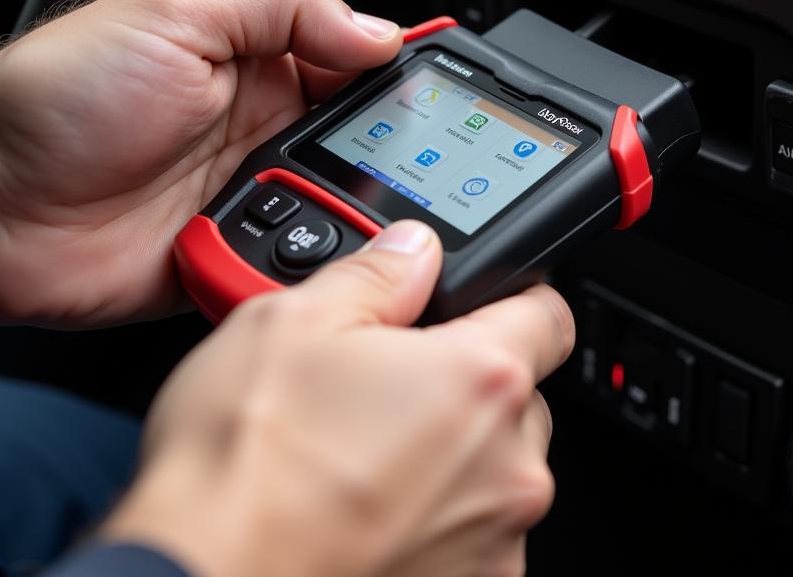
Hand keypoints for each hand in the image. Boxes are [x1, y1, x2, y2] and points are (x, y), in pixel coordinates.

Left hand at [0, 0, 402, 325]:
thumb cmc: (57, 95)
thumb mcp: (174, 11)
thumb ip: (284, 5)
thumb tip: (379, 31)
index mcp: (261, 60)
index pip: (361, 63)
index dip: (406, 77)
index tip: (446, 96)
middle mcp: (265, 128)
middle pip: (366, 143)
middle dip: (394, 156)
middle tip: (417, 168)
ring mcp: (251, 195)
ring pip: (343, 210)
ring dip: (353, 214)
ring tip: (350, 209)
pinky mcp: (232, 255)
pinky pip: (297, 265)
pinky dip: (311, 266)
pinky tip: (312, 257)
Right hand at [103, 222, 574, 576]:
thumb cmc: (243, 469)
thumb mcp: (292, 321)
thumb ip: (376, 273)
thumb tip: (412, 250)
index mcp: (480, 381)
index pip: (548, 313)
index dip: (515, 298)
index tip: (481, 304)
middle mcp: (508, 467)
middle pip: (517, 396)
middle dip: (466, 382)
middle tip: (390, 384)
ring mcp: (493, 543)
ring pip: (494, 467)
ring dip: (450, 453)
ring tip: (363, 453)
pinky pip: (472, 533)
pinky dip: (435, 516)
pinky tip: (366, 506)